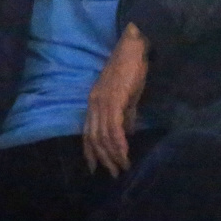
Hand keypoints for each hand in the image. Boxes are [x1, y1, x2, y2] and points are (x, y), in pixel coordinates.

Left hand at [83, 23, 147, 177]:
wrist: (133, 48)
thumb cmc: (131, 69)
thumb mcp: (126, 96)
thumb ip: (126, 114)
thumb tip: (128, 132)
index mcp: (94, 102)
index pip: (87, 132)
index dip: (90, 151)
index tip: (94, 168)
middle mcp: (94, 103)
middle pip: (93, 137)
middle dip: (103, 158)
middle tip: (114, 173)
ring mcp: (102, 101)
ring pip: (103, 135)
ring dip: (113, 154)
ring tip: (122, 167)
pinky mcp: (113, 99)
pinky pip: (113, 127)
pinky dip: (119, 143)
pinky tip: (125, 153)